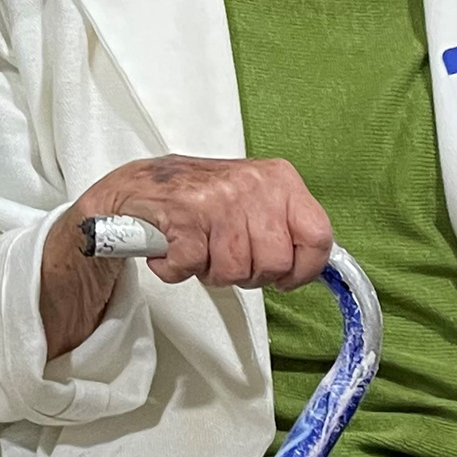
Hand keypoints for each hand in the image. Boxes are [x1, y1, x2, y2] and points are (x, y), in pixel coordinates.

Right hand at [40, 156, 334, 357]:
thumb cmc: (199, 199)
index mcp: (278, 179)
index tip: (286, 277)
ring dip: (209, 271)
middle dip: (248, 274)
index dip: (303, 270)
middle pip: (275, 264)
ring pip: (234, 272)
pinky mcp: (184, 216)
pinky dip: (177, 269)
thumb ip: (285, 226)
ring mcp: (218, 199)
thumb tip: (313, 263)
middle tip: (225, 255)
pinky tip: (174, 247)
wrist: (138, 186)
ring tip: (198, 247)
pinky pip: (192, 268)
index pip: (317, 236)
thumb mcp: (254, 200)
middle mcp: (252, 185)